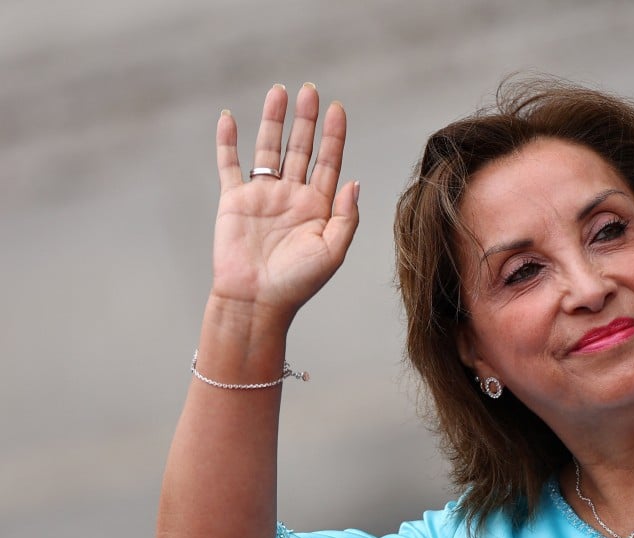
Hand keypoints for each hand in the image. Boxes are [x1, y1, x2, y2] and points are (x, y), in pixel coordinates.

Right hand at [210, 83, 359, 325]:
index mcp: (318, 206)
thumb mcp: (333, 251)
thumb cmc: (297, 283)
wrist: (256, 301)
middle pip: (301, 148)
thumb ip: (346, 216)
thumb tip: (354, 181)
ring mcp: (262, 196)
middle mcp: (292, 196)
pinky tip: (229, 118)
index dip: (334, 135)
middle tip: (310, 90)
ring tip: (278, 92)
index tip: (338, 108)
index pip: (329, 162)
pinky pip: (230, 165)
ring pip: (268, 149)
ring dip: (272, 121)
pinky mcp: (234, 200)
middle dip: (306, 119)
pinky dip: (228, 142)